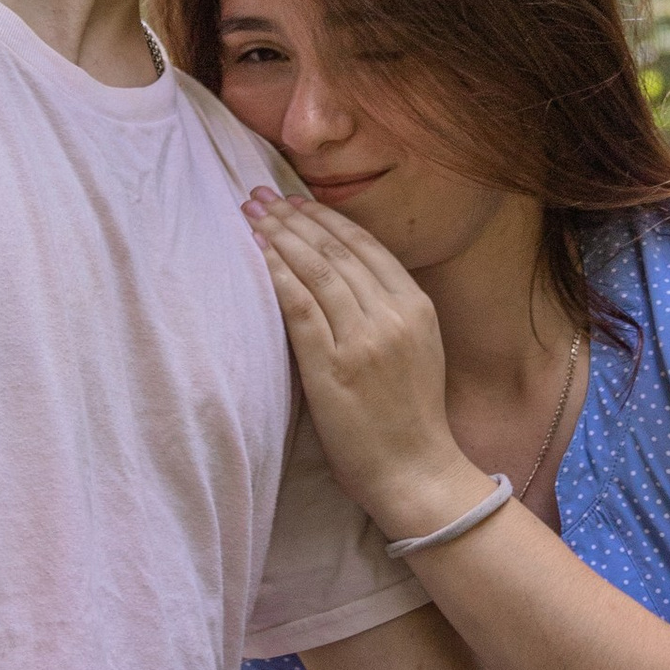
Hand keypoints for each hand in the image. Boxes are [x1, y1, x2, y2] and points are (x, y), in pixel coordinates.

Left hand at [242, 191, 478, 531]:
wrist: (416, 472)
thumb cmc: (410, 417)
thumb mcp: (417, 348)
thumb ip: (388, 309)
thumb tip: (343, 272)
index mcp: (416, 306)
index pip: (364, 245)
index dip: (325, 217)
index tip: (294, 199)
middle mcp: (392, 315)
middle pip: (336, 250)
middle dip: (294, 217)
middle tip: (260, 196)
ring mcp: (363, 340)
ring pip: (316, 271)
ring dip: (279, 237)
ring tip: (251, 217)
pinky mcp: (334, 367)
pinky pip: (300, 308)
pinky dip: (277, 276)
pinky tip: (258, 256)